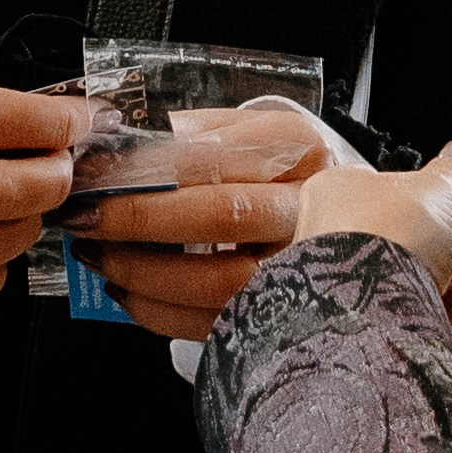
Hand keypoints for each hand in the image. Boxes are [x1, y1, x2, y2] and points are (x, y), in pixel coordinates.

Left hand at [75, 97, 360, 341]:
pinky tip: (124, 291)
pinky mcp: (282, 315)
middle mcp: (309, 207)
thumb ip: (202, 130)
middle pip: (222, 213)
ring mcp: (302, 268)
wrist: (367, 227)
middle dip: (140, 216)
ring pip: (217, 277)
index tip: (97, 167)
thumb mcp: (258, 135)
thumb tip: (125, 137)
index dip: (150, 164)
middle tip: (84, 214)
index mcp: (298, 150)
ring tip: (96, 254)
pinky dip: (158, 311)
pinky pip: (213, 322)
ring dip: (142, 268)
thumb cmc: (287, 175)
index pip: (217, 154)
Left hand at [292, 140, 451, 316]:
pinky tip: (445, 310)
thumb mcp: (439, 190)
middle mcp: (331, 237)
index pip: (391, 192)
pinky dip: (432, 312)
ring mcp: (341, 284)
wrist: (369, 310)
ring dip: (451, 281)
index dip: (435, 204)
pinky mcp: (356, 322)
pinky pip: (404, 314)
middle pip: (409, 240)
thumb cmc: (386, 238)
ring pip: (410, 279)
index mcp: (337, 191)